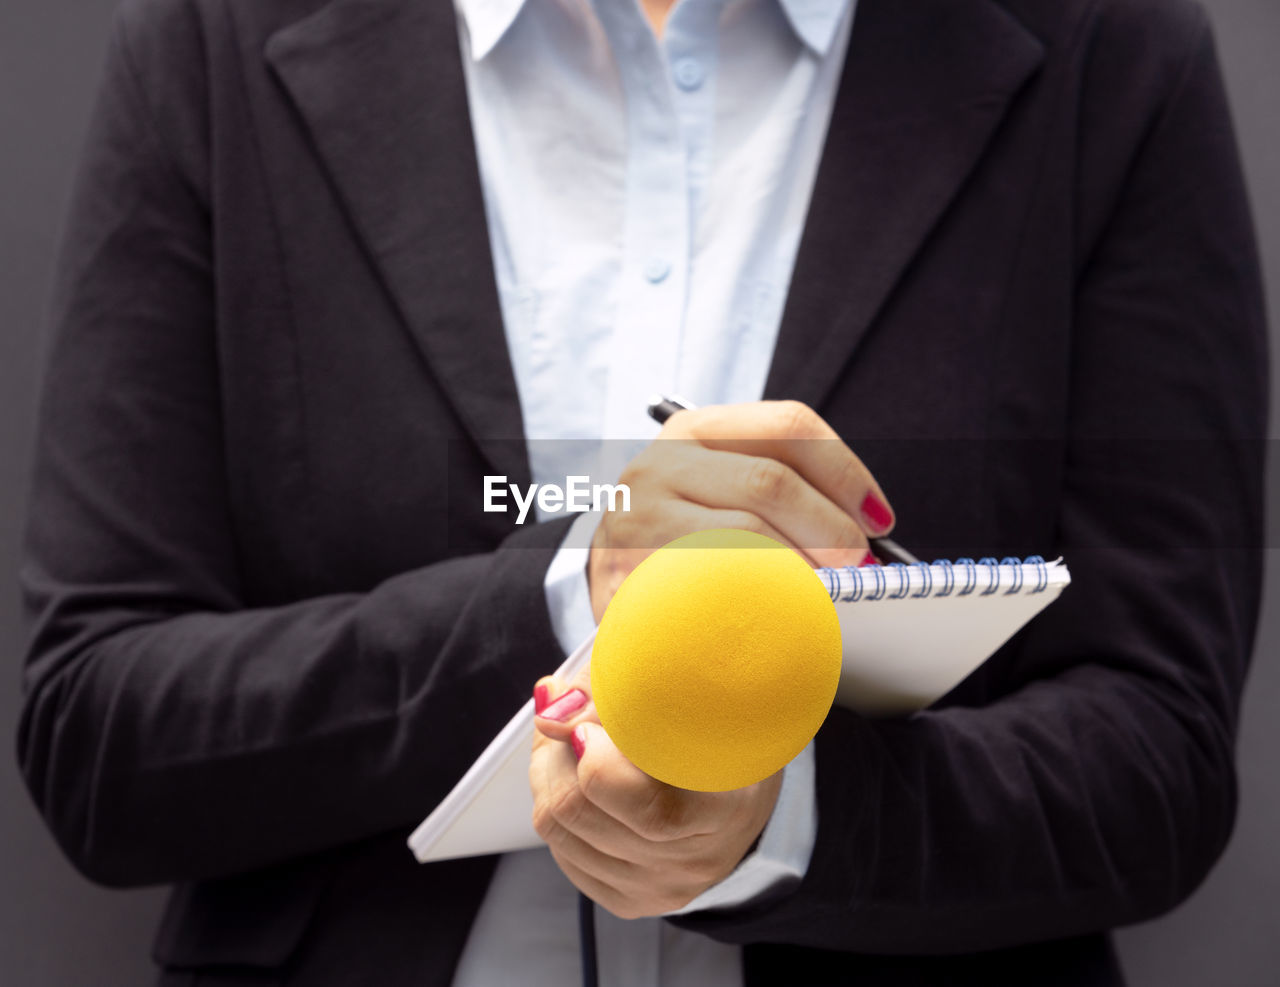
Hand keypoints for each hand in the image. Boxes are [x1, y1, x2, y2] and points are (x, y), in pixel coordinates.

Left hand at [529, 671, 782, 917]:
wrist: (741, 790)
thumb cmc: (711, 729)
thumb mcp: (680, 697)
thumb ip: (613, 694)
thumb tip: (549, 709)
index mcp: (724, 805)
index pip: (634, 795)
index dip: (594, 746)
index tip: (594, 714)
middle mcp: (694, 859)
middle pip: (577, 807)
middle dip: (558, 753)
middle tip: (572, 719)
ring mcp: (661, 887)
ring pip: (557, 830)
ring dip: (549, 776)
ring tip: (573, 745)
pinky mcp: (630, 900)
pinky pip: (561, 853)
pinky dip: (556, 810)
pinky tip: (580, 783)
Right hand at [588, 400, 893, 619]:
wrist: (610, 581)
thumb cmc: (685, 537)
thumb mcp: (721, 490)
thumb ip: (783, 489)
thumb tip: (867, 525)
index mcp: (698, 430)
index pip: (789, 426)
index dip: (846, 473)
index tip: (879, 519)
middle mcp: (663, 462)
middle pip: (771, 482)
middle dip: (830, 529)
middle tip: (859, 567)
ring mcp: (640, 515)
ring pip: (746, 534)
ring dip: (803, 570)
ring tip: (827, 595)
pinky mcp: (629, 571)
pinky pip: (715, 583)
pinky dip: (762, 601)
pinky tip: (781, 615)